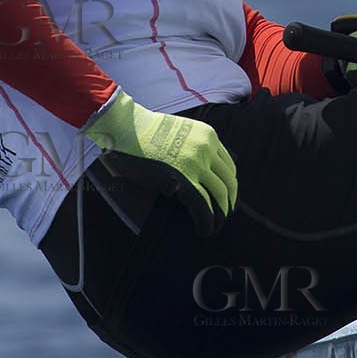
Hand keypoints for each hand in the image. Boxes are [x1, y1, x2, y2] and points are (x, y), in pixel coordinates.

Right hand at [82, 91, 237, 235]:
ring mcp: (196, 163)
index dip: (229, 185)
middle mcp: (207, 148)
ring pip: (219, 194)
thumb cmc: (145, 133)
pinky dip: (206, 220)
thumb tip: (198, 175)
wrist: (127, 127)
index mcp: (208, 136)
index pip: (229, 165)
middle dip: (228, 202)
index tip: (226, 197)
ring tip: (214, 226)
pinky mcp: (182, 178)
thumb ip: (193, 148)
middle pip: (229, 181)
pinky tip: (203, 229)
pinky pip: (202, 204)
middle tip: (223, 215)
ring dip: (220, 214)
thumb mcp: (179, 132)